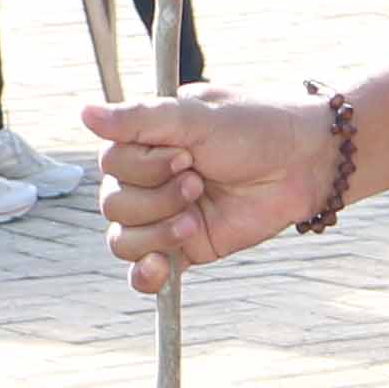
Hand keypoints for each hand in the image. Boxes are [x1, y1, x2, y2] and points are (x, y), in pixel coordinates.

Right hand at [88, 82, 333, 292]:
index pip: (110, 163)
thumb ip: (141, 119)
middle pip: (113, 204)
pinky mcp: (185, 248)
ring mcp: (164, 215)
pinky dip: (145, 275)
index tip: (186, 155)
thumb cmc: (254, 127)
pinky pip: (145, 271)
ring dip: (158, 231)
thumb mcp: (196, 116)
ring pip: (124, 239)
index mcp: (145, 141)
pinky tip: (160, 268)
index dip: (143, 166)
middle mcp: (147, 178)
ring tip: (197, 215)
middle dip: (156, 198)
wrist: (304, 163)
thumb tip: (84, 113)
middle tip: (198, 180)